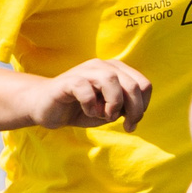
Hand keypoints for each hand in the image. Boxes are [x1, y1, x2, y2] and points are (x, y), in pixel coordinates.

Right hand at [30, 59, 151, 129]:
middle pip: (132, 84)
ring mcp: (85, 71)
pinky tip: (87, 111)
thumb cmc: (81, 108)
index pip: (144, 84)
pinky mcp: (68, 81)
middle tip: (126, 126)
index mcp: (116, 71)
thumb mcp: (109, 111)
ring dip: (114, 103)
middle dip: (134, 110)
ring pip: (111, 80)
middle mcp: (103, 66)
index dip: (143, 106)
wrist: (48, 108)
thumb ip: (125, 108)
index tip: (132, 122)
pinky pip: (86, 89)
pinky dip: (91, 105)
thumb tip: (136, 113)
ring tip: (105, 116)